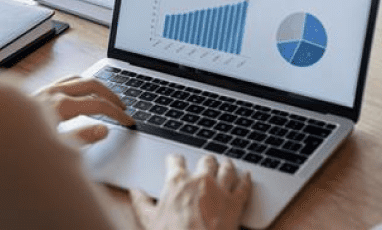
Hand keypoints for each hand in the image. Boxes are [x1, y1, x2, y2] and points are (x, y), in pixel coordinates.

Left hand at [34, 75, 134, 143]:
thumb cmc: (20, 143)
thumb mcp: (54, 146)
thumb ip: (82, 137)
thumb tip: (104, 129)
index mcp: (61, 106)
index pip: (99, 105)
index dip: (117, 113)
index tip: (128, 122)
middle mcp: (55, 92)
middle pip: (94, 84)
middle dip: (112, 95)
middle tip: (124, 108)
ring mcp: (47, 89)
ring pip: (81, 78)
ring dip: (99, 86)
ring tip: (110, 98)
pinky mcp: (41, 91)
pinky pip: (68, 80)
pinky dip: (83, 83)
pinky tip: (85, 91)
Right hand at [131, 154, 251, 229]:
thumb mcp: (149, 221)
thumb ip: (141, 203)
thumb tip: (134, 192)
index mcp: (177, 182)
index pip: (175, 160)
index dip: (175, 160)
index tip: (175, 161)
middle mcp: (200, 180)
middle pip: (206, 160)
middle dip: (205, 161)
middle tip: (205, 163)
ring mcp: (220, 190)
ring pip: (227, 168)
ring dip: (227, 164)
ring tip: (226, 163)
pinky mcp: (236, 202)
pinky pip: (244, 185)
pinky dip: (246, 179)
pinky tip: (247, 176)